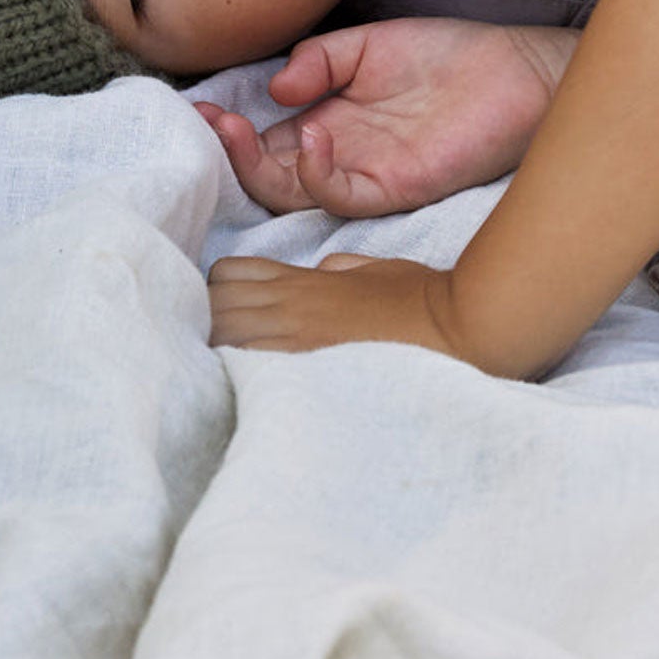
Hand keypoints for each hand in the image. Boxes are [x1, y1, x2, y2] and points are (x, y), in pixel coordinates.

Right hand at [194, 18, 577, 217]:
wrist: (518, 70)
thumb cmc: (450, 56)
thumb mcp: (369, 43)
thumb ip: (319, 59)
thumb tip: (274, 87)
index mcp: (327, 120)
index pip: (263, 138)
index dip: (227, 128)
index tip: (199, 106)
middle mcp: (338, 153)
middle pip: (264, 172)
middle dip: (227, 151)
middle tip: (209, 122)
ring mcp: (363, 173)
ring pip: (289, 192)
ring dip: (254, 166)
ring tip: (239, 128)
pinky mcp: (393, 186)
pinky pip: (338, 195)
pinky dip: (314, 173)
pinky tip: (311, 135)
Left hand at [208, 252, 470, 359]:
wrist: (454, 322)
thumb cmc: (420, 296)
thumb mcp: (372, 270)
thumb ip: (339, 271)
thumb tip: (318, 274)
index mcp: (301, 280)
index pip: (227, 273)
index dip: (216, 292)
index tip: (222, 314)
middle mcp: (289, 302)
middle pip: (212, 303)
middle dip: (203, 322)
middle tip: (208, 348)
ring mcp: (295, 334)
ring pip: (220, 330)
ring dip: (213, 348)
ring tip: (216, 372)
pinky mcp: (307, 365)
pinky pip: (247, 362)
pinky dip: (234, 371)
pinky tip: (238, 387)